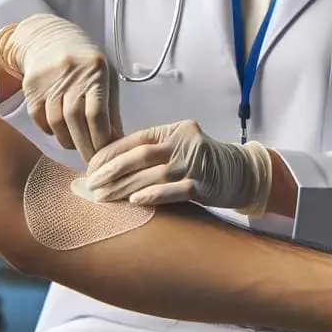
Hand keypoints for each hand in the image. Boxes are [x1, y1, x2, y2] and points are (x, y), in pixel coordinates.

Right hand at [0, 14, 119, 162]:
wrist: (50, 38)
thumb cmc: (87, 62)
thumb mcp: (106, 77)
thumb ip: (112, 109)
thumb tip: (118, 143)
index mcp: (96, 69)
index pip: (97, 113)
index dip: (101, 139)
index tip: (105, 156)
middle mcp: (71, 73)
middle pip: (75, 120)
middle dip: (85, 146)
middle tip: (92, 162)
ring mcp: (49, 80)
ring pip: (56, 123)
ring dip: (68, 141)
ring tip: (78, 146)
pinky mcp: (32, 88)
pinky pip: (40, 120)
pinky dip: (51, 132)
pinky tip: (61, 132)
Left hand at [74, 119, 272, 214]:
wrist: (240, 173)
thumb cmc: (201, 162)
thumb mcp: (179, 147)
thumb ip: (153, 151)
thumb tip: (110, 164)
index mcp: (175, 130)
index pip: (136, 139)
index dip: (111, 153)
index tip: (91, 167)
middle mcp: (184, 143)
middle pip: (140, 155)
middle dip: (111, 170)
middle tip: (91, 184)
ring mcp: (194, 164)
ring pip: (152, 175)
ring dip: (124, 187)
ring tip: (103, 197)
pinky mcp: (203, 185)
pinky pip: (174, 191)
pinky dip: (153, 195)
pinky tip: (134, 201)